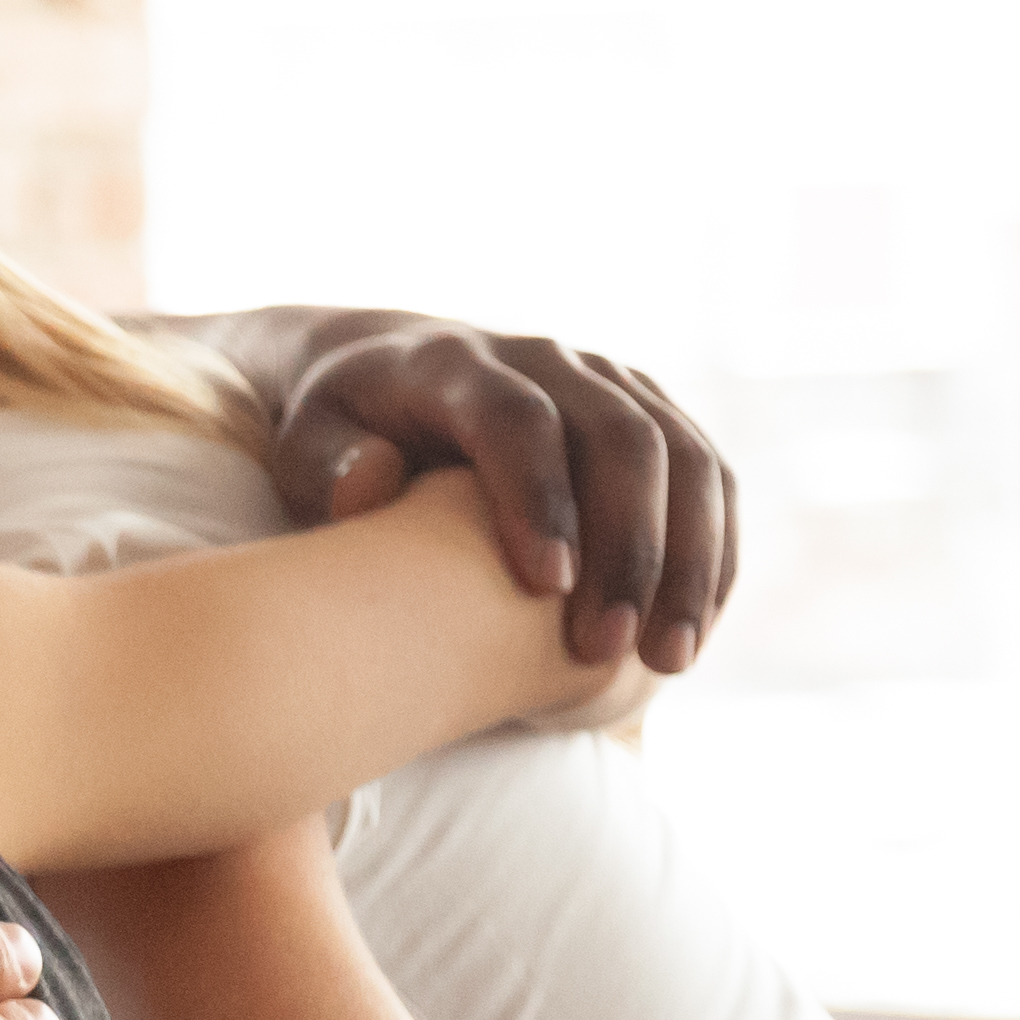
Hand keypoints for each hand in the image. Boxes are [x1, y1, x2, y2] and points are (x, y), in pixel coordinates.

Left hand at [217, 306, 738, 670]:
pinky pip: (709, 478)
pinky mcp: (653, 414)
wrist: (394, 369)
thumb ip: (329, 464)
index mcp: (458, 365)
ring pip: (684, 458)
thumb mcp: (308, 442)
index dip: (538, 497)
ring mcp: (611, 383)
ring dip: (687, 561)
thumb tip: (371, 483)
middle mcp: (549, 360)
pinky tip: (690, 631)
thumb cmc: (343, 432)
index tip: (545, 587)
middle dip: (627, 548)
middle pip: (620, 439)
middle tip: (608, 649)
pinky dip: (710, 552)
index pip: (517, 419)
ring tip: (668, 658)